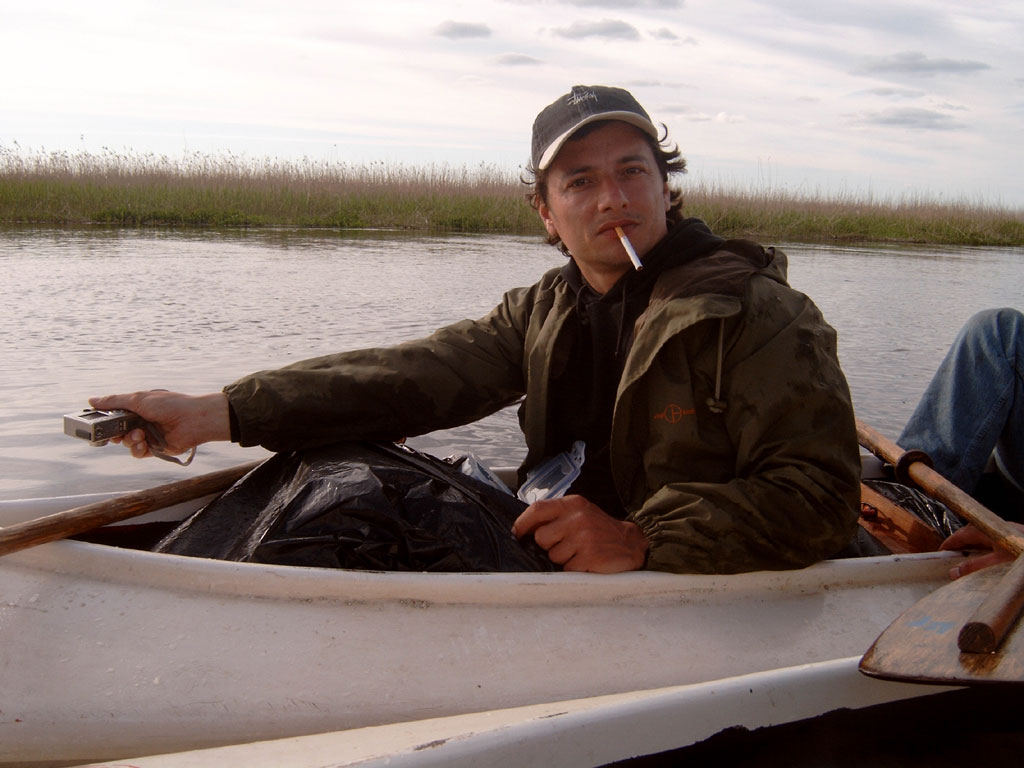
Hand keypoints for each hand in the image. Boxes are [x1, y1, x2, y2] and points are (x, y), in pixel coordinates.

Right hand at [88, 391, 230, 459]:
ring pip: (126, 443)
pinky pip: (138, 453)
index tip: (96, 424)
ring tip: (139, 434)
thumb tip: (92, 400)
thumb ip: (115, 402)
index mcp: (138, 408)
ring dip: (129, 440)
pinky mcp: (155, 448)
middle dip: (115, 433)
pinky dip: (137, 449)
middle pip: (118, 431)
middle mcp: (142, 422)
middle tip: (115, 433)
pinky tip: (143, 443)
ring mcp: (148, 435)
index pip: (116, 416)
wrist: (193, 420)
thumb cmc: (169, 405)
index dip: (106, 421)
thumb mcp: (138, 399)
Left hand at [512, 495, 648, 572]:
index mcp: (572, 504)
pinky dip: (574, 569)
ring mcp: (584, 538)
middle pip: (541, 537)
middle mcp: (577, 518)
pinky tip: (587, 561)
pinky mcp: (589, 557)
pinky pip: (567, 569)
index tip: (517, 534)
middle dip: (549, 546)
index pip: (537, 509)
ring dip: (563, 559)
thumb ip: (556, 516)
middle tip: (567, 544)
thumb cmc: (599, 529)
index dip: (522, 523)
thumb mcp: (580, 513)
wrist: (631, 543)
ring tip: (580, 552)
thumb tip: (523, 529)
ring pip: (553, 556)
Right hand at [940, 522, 1023, 578]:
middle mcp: (984, 527)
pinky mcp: (1005, 535)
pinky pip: (987, 544)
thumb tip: (953, 572)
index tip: (937, 561)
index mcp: (977, 530)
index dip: (945, 550)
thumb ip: (973, 568)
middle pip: (965, 540)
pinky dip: (982, 553)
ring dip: (971, 554)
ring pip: (976, 542)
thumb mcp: (995, 564)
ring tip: (968, 569)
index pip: (954, 539)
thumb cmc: (1019, 554)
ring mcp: (995, 530)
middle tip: (952, 569)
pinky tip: (986, 564)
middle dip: (958, 554)